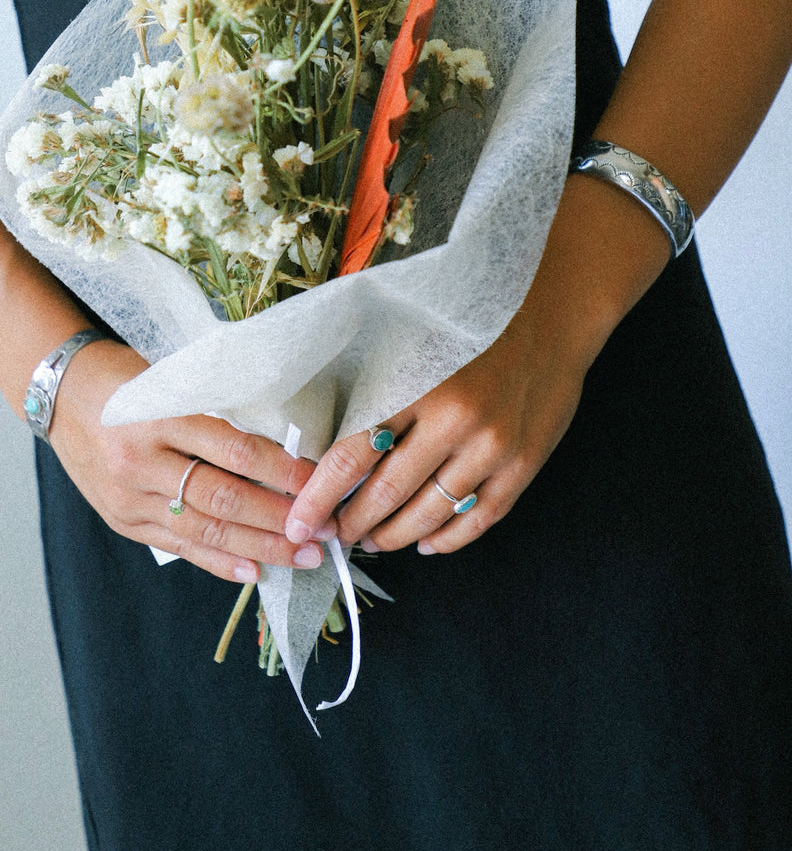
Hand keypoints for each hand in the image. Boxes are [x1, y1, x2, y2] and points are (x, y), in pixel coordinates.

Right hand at [48, 338, 328, 582]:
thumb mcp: (170, 381)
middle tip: (323, 533)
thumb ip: (214, 413)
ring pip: (204, 531)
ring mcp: (129, 497)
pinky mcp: (123, 520)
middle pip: (223, 499)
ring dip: (258, 548)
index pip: (233, 451)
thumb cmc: (123, 378)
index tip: (319, 483)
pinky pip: (177, 547)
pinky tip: (252, 571)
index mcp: (159, 416)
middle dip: (279, 520)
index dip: (281, 471)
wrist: (58, 393)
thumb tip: (280, 446)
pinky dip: (217, 561)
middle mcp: (141, 461)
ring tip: (300, 558)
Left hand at [284, 320, 591, 555]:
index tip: (299, 523)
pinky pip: (479, 518)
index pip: (352, 455)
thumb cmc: (469, 317)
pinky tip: (426, 543)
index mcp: (416, 382)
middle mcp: (456, 419)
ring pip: (431, 514)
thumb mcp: (412, 333)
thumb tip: (320, 435)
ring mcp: (494, 446)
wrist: (551, 307)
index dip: (320, 497)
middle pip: (388, 493)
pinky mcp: (524, 463)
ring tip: (372, 540)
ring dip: (394, 535)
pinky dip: (448, 538)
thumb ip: (372, 381)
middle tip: (332, 535)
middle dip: (353, 523)